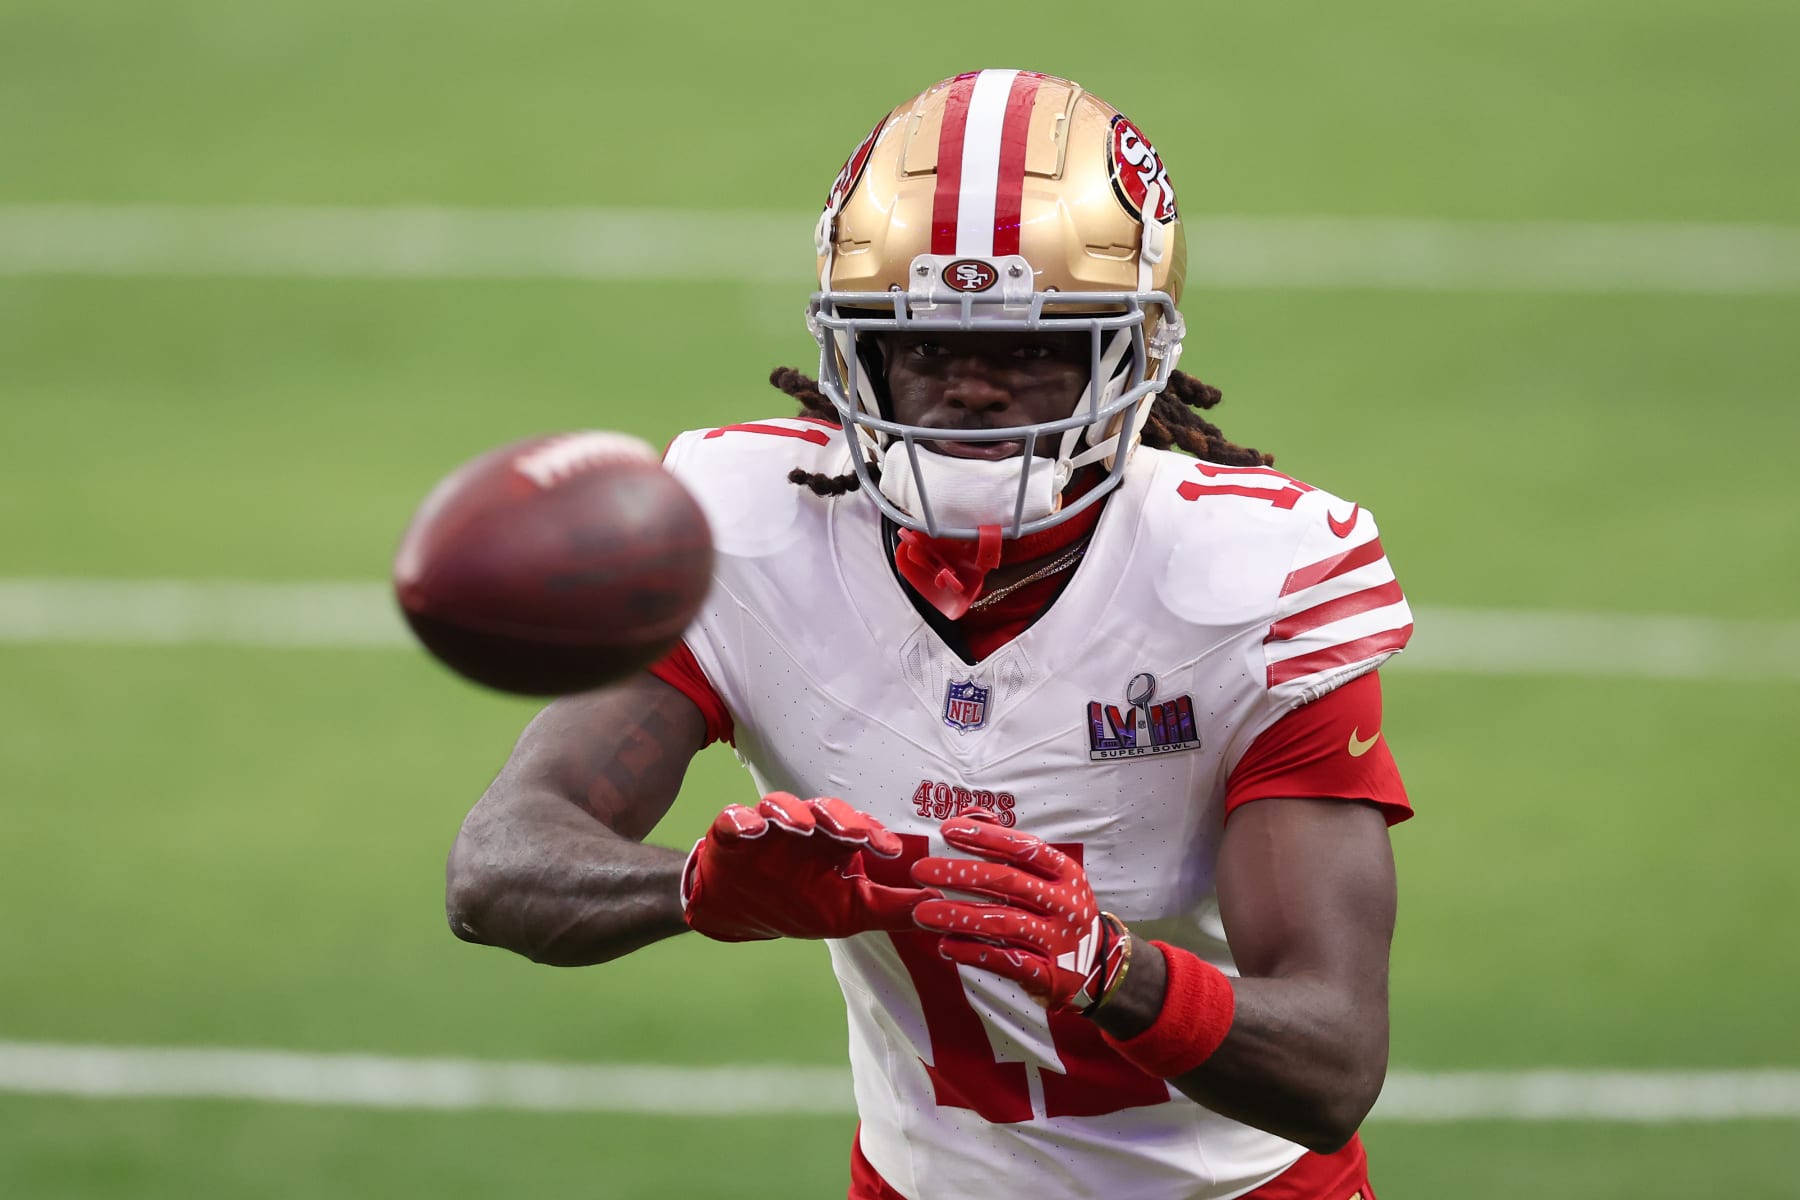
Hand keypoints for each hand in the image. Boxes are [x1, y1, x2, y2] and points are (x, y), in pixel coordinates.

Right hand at [682, 793, 936, 941]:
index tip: (890, 849)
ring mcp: (768, 829)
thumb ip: (894, 909)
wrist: (739, 911)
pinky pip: (735, 819)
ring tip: (800, 826)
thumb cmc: (800, 904)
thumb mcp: (851, 912)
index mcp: (834, 844)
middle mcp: (805, 828)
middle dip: (840, 817)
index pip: (859, 829)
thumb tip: (942, 910)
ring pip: (782, 806)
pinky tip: (752, 829)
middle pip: (825, 810)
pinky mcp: (732, 833)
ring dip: (792, 812)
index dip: (875, 834)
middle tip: (851, 834)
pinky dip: (742, 820)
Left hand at [911, 812, 1126, 1011]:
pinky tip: (945, 945)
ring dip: (958, 916)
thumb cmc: (1060, 912)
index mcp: (1066, 874)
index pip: (1023, 848)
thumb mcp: (1050, 878)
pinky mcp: (1047, 974)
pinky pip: (1004, 960)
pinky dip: (972, 952)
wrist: (1098, 968)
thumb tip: (971, 814)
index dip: (985, 837)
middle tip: (921, 870)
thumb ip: (1011, 848)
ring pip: (1002, 923)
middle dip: (960, 874)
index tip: (947, 829)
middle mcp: (1065, 904)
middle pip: (1007, 882)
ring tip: (922, 913)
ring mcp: (1058, 940)